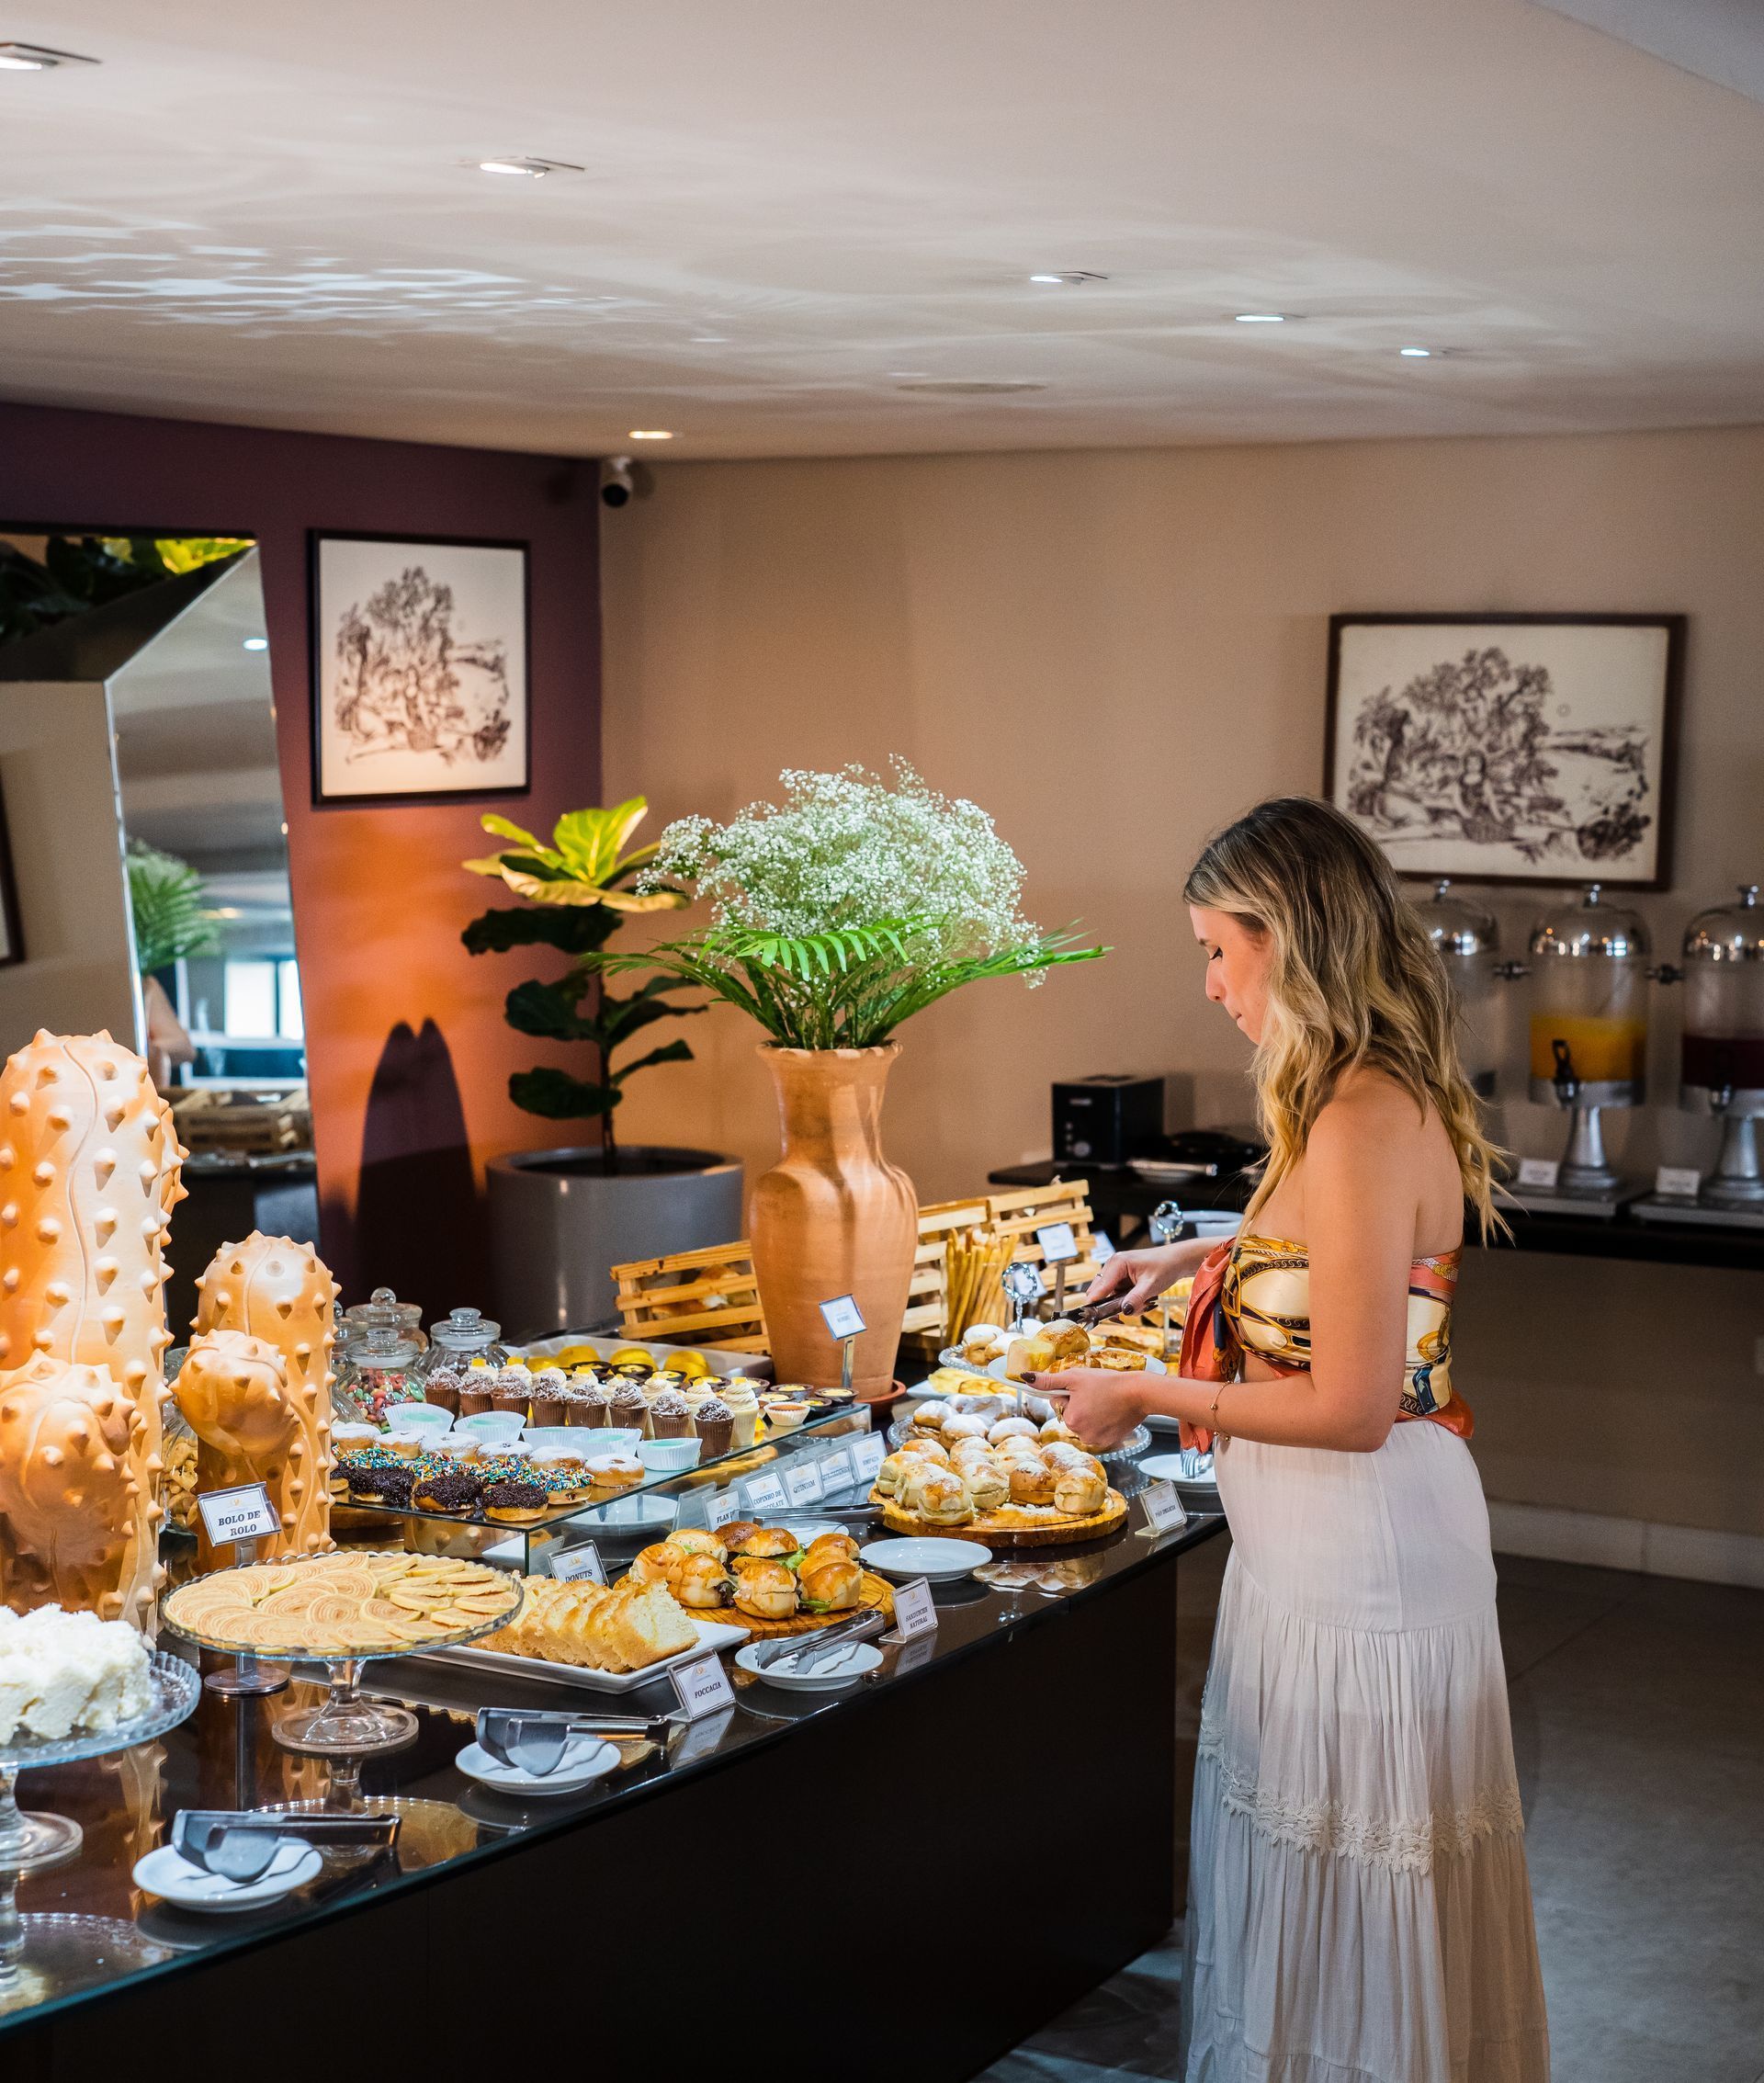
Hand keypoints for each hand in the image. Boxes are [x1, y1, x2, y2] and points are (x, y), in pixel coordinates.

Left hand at [1034, 1368, 1148, 1450]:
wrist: (1138, 1393)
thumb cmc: (1107, 1383)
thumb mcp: (1075, 1377)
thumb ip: (1049, 1380)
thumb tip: (1026, 1378)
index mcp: (1070, 1420)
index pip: (1057, 1404)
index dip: (1069, 1393)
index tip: (1083, 1388)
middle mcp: (1081, 1435)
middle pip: (1070, 1415)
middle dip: (1078, 1404)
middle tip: (1095, 1394)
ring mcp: (1096, 1440)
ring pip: (1084, 1423)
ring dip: (1090, 1413)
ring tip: (1105, 1402)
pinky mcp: (1109, 1442)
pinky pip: (1097, 1430)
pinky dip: (1102, 1421)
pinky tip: (1111, 1411)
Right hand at [1082, 1239, 1206, 1312]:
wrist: (1177, 1260)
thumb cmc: (1165, 1266)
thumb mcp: (1151, 1285)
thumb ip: (1136, 1298)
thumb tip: (1125, 1311)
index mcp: (1117, 1263)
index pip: (1099, 1288)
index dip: (1094, 1304)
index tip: (1092, 1319)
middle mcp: (1113, 1266)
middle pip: (1099, 1293)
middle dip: (1111, 1306)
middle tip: (1124, 1317)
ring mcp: (1117, 1273)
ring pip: (1109, 1296)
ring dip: (1121, 1305)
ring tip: (1142, 1304)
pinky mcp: (1122, 1279)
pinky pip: (1117, 1295)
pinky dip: (1127, 1302)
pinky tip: (1142, 1301)